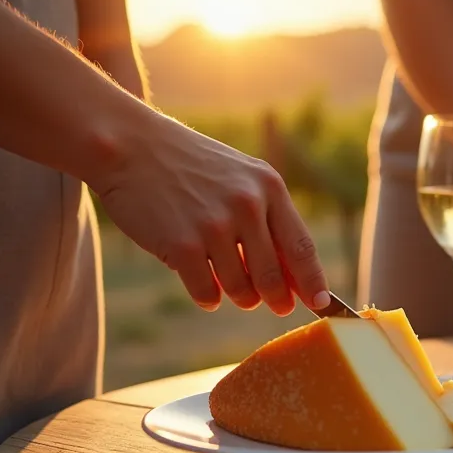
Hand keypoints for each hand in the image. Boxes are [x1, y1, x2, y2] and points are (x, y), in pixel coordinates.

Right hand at [88, 114, 330, 315]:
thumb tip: (294, 276)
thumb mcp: (241, 179)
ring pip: (241, 290)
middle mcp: (247, 206)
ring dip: (239, 297)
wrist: (130, 146)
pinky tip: (205, 289)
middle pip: (275, 276)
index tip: (322, 303)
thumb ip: (268, 219)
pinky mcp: (181, 245)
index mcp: (269, 188)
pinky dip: (208, 297)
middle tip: (276, 307)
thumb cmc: (190, 167)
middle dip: (277, 299)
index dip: (314, 281)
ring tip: (229, 287)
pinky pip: (206, 293)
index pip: (302, 246)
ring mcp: (214, 226)